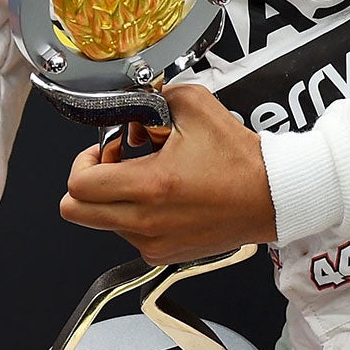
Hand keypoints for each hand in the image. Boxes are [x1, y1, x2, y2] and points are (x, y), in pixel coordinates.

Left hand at [59, 83, 276, 263]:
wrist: (274, 196)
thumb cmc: (241, 160)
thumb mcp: (195, 105)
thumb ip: (154, 95)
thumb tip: (132, 101)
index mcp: (150, 186)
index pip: (79, 185)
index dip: (83, 161)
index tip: (106, 148)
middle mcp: (147, 222)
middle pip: (76, 212)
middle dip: (87, 183)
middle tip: (114, 163)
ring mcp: (155, 243)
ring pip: (103, 222)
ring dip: (114, 197)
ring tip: (148, 175)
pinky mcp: (166, 254)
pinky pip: (129, 235)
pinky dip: (135, 214)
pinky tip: (162, 195)